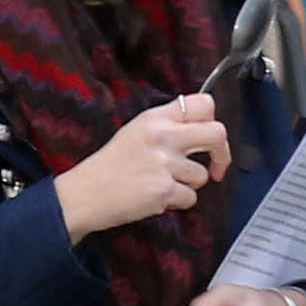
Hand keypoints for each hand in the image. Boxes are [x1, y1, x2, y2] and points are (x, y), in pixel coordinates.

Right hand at [59, 95, 229, 240]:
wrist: (84, 194)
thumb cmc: (109, 166)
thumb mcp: (134, 132)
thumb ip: (166, 126)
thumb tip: (200, 129)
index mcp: (154, 119)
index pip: (203, 104)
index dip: (212, 121)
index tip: (208, 137)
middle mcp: (161, 136)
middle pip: (217, 134)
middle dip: (221, 154)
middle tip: (215, 166)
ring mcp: (163, 164)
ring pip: (202, 175)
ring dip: (187, 184)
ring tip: (162, 184)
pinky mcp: (163, 190)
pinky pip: (190, 198)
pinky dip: (176, 202)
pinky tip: (156, 197)